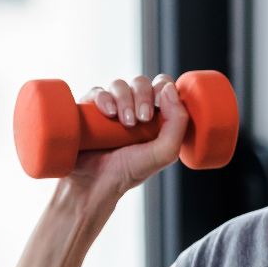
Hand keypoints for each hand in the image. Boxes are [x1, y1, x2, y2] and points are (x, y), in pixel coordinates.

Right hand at [71, 74, 188, 192]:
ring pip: (120, 84)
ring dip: (125, 99)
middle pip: (142, 82)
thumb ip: (177, 122)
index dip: (162, 89)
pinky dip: (104, 98)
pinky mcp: (90, 109)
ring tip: (124, 123)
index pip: (163, 87)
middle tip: (141, 119)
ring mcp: (110, 108)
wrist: (94, 184)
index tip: (158, 107)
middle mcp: (133, 109)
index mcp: (154, 117)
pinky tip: (108, 114)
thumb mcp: (164, 153)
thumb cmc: (129, 172)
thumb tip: (169, 88)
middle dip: (144, 96)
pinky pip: (98, 91)